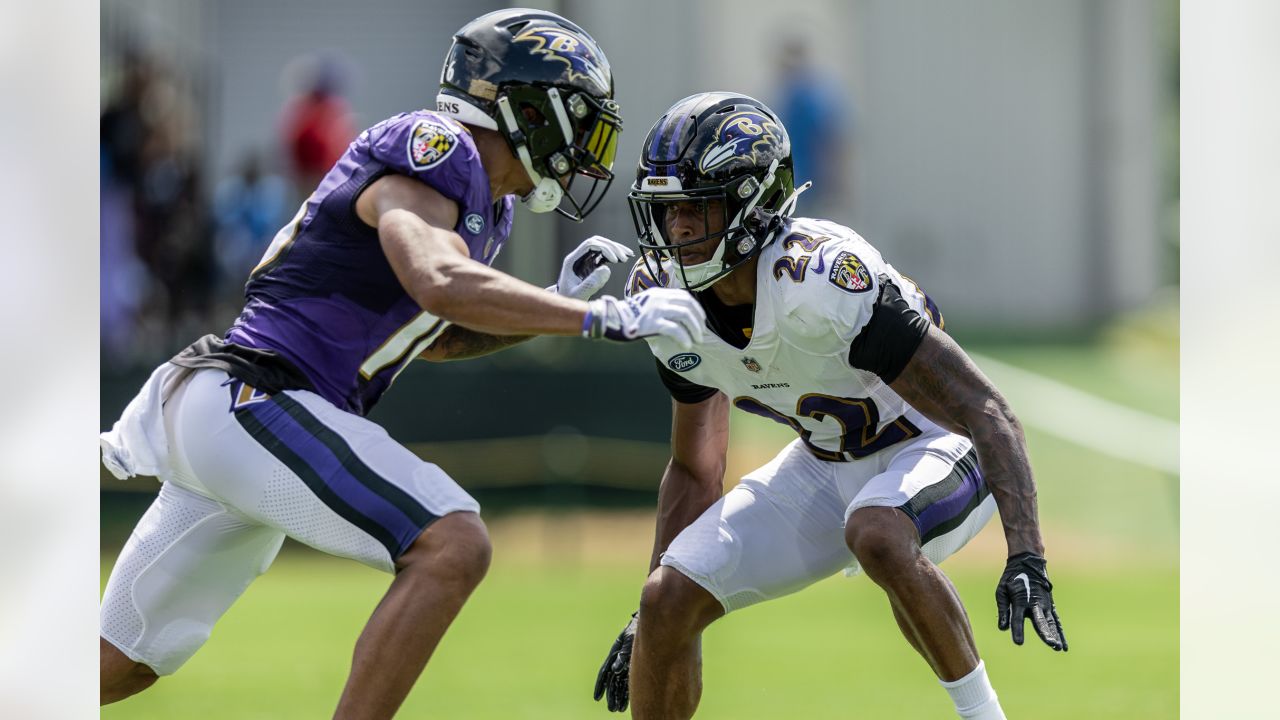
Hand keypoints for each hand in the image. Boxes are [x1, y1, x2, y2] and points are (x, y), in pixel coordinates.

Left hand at [552, 235, 634, 299]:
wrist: (565, 303)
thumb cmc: (569, 299)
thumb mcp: (578, 295)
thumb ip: (591, 284)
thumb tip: (606, 269)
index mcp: (572, 260)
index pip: (589, 245)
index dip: (604, 249)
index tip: (615, 260)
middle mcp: (579, 257)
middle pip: (597, 242)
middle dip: (612, 247)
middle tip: (625, 257)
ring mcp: (585, 260)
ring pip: (602, 246)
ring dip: (615, 249)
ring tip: (628, 256)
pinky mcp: (591, 265)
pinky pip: (603, 255)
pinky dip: (614, 255)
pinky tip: (623, 259)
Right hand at [584, 288, 705, 349]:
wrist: (610, 320)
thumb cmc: (628, 317)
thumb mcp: (646, 305)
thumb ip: (660, 307)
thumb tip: (677, 317)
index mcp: (660, 293)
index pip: (685, 297)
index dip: (697, 309)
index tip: (701, 320)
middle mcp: (660, 298)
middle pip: (688, 306)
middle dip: (699, 321)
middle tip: (701, 333)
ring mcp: (656, 310)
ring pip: (685, 316)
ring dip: (695, 330)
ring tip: (697, 341)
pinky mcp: (653, 323)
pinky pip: (675, 329)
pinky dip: (684, 338)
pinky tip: (686, 345)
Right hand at [593, 612, 637, 711]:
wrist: (649, 622)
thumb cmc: (637, 629)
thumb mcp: (629, 640)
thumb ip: (623, 654)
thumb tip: (615, 670)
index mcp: (614, 653)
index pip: (604, 673)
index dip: (600, 686)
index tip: (597, 698)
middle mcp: (618, 659)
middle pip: (612, 682)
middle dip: (612, 695)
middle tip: (612, 709)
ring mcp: (626, 662)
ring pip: (620, 683)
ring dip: (619, 696)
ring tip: (618, 709)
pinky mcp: (635, 664)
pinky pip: (629, 680)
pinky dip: (628, 691)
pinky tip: (628, 701)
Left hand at [996, 552, 1067, 650]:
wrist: (1029, 563)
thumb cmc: (1012, 578)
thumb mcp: (1002, 591)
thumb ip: (1003, 609)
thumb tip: (1003, 628)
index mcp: (1020, 600)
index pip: (1018, 619)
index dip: (1018, 630)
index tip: (1018, 642)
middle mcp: (1035, 603)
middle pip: (1041, 621)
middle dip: (1046, 633)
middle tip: (1052, 644)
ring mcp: (1044, 604)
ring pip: (1051, 623)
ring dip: (1055, 635)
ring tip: (1058, 648)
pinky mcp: (1050, 605)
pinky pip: (1056, 621)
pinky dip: (1060, 633)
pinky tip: (1064, 646)